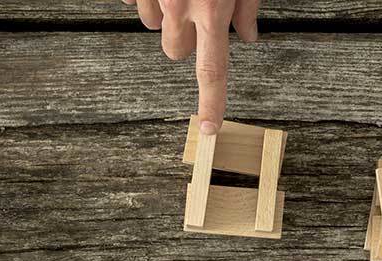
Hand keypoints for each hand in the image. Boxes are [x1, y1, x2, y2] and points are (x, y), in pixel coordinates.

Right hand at [120, 0, 260, 132]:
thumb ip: (246, 6)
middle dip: (184, 39)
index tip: (210, 126)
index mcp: (211, 7)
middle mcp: (178, 4)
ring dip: (163, 14)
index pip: (212, 69)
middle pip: (174, 50)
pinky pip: (133, 2)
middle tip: (196, 14)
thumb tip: (248, 34)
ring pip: (152, 23)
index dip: (211, 102)